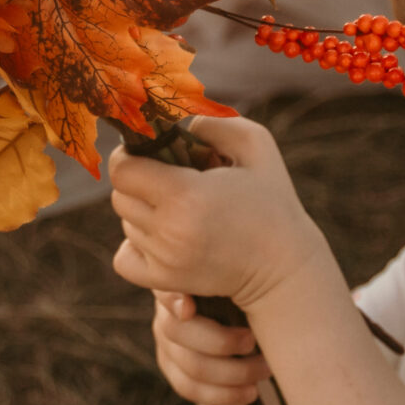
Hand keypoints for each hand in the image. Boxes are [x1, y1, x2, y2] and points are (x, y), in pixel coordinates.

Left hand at [107, 117, 329, 315]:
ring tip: (180, 210)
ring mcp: (164, 260)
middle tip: (170, 181)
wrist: (284, 266)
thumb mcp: (255, 144)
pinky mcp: (164, 281)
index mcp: (185, 194)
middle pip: (120, 197)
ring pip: (127, 224)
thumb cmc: (271, 200)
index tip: (150, 153)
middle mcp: (169, 230)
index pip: (123, 170)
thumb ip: (212, 123)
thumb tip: (176, 126)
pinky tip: (161, 236)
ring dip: (144, 212)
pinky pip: (124, 258)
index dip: (130, 155)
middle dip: (140, 183)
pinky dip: (135, 245)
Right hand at [150, 291, 267, 404]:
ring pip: (190, 365)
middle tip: (253, 341)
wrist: (247, 313)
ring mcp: (165, 338)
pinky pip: (189, 387)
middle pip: (177, 331)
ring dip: (233, 373)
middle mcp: (167, 308)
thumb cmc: (250, 287)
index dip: (172, 299)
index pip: (166, 290)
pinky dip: (223, 394)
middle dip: (221, 342)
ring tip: (265, 370)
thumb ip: (237, 277)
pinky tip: (250, 392)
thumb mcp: (245, 280)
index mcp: (183, 280)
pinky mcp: (170, 364)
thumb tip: (233, 282)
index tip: (188, 309)